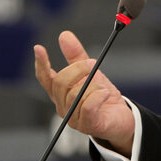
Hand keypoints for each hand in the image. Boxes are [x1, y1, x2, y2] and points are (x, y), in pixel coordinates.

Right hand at [34, 31, 134, 156]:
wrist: (121, 117)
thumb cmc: (103, 96)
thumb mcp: (91, 72)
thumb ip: (76, 55)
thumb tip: (64, 35)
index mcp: (61, 93)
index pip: (45, 78)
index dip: (41, 64)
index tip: (39, 48)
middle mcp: (63, 106)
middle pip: (60, 83)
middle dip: (78, 69)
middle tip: (92, 64)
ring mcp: (74, 118)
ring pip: (76, 94)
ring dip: (93, 84)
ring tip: (102, 87)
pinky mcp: (88, 125)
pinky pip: (88, 107)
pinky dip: (99, 96)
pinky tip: (105, 93)